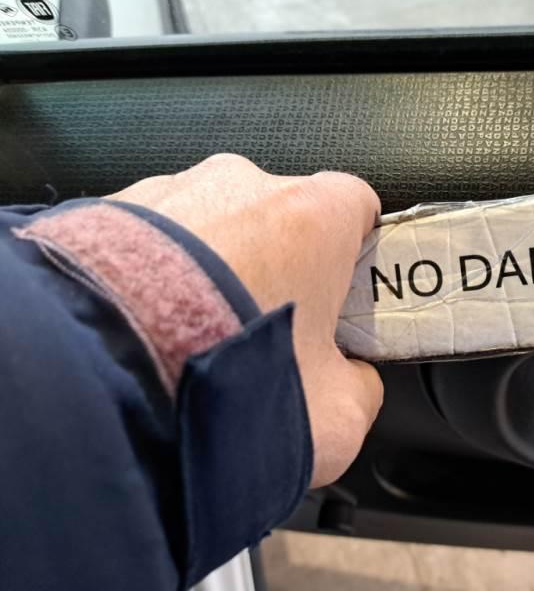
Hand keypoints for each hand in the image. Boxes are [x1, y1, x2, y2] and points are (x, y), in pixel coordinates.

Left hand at [109, 154, 383, 487]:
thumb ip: (360, 389)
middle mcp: (245, 186)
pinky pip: (155, 235)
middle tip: (270, 327)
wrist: (101, 375)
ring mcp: (176, 189)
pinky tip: (150, 324)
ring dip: (216, 265)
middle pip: (284, 214)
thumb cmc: (224, 379)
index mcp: (315, 216)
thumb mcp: (333, 418)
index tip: (347, 291)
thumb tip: (354, 383)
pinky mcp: (113, 209)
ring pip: (215, 222)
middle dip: (282, 264)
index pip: (359, 205)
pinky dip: (160, 271)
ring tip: (196, 332)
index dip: (357, 249)